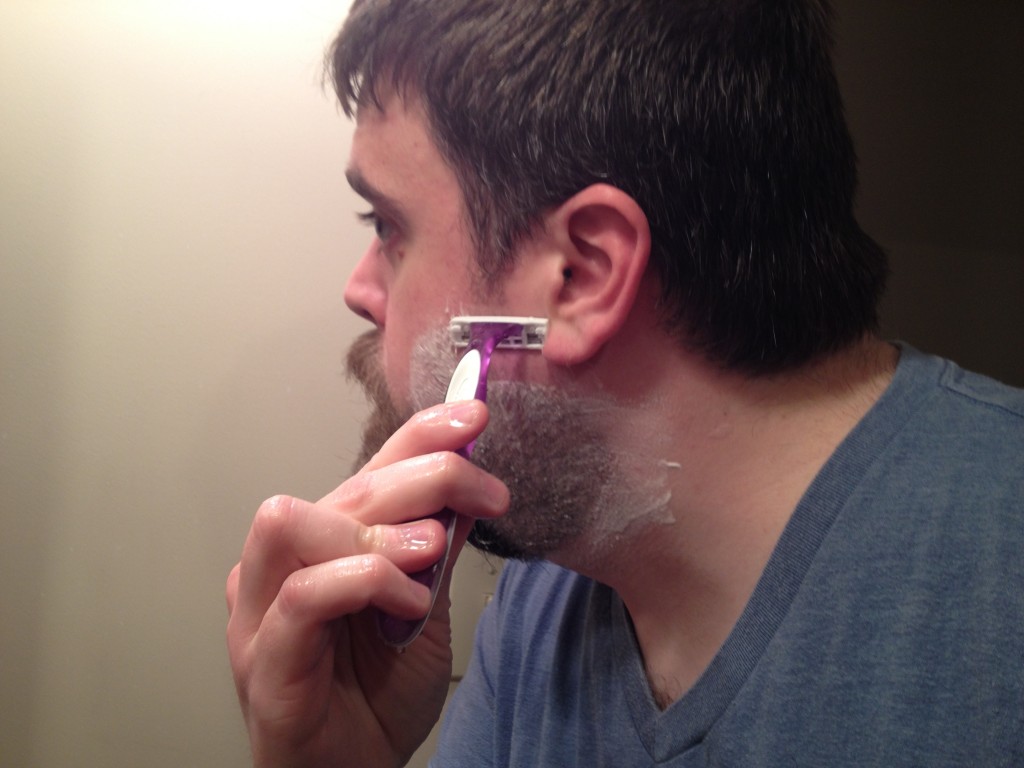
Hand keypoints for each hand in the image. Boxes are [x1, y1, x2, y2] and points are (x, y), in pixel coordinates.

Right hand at [226, 400, 507, 767]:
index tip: (475, 417)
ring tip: (433, 558)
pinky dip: (365, 583)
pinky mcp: (263, 661)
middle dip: (425, 477)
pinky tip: (409, 604)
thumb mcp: (423, 607)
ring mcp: (260, 612)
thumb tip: (470, 485)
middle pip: (343, 488)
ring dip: (381, 531)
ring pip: (298, 522)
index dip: (419, 433)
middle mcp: (280, 566)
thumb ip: (436, 548)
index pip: (367, 468)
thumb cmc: (377, 694)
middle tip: (486, 495)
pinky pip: (302, 597)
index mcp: (321, 545)